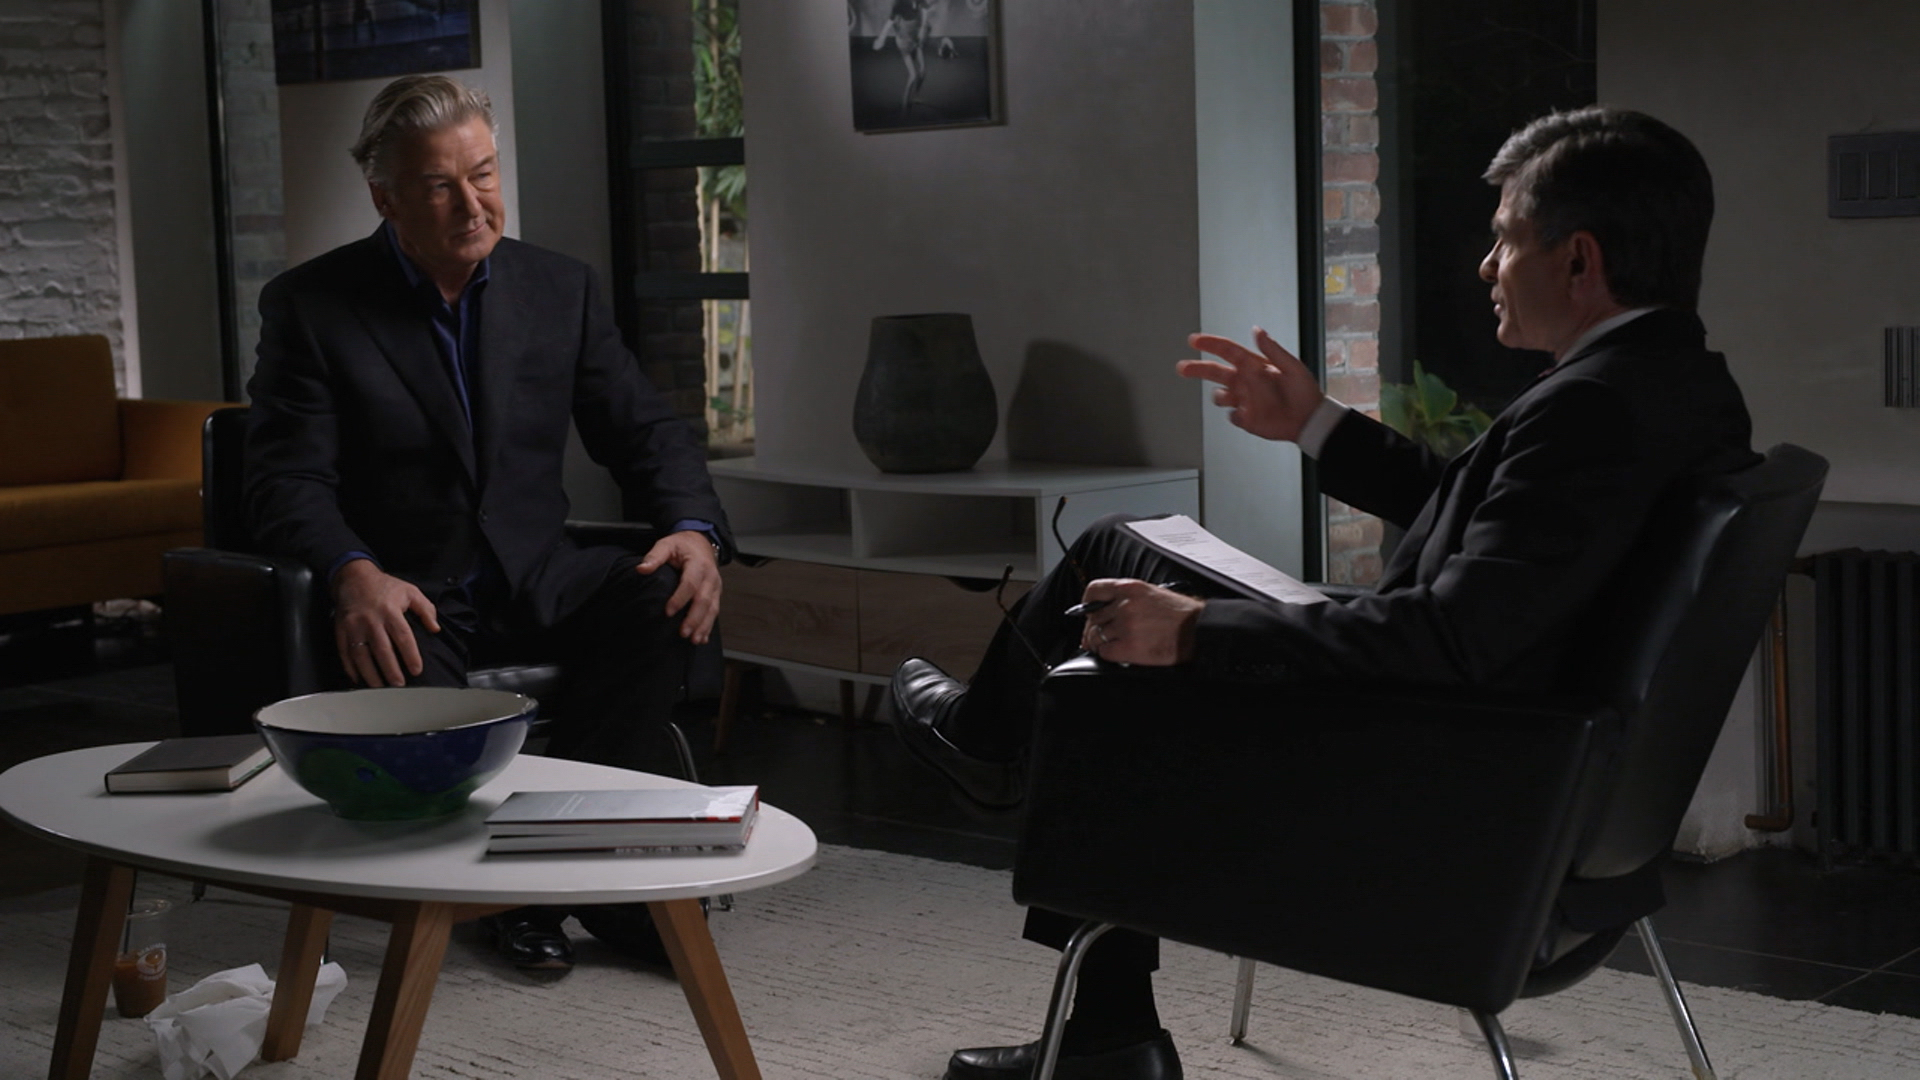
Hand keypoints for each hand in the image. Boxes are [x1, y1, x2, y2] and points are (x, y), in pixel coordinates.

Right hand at [331, 559, 438, 686]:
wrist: (353, 577)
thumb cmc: (384, 586)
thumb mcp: (410, 591)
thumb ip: (426, 609)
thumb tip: (435, 628)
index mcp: (390, 611)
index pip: (403, 637)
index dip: (410, 655)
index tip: (416, 670)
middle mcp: (371, 620)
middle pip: (382, 650)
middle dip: (391, 670)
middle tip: (398, 685)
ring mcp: (354, 626)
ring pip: (361, 655)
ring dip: (370, 673)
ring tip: (379, 687)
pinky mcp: (341, 630)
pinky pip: (344, 652)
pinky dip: (350, 668)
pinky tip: (358, 679)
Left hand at [636, 530, 722, 644]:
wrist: (702, 542)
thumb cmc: (682, 545)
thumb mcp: (667, 544)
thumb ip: (655, 556)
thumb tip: (641, 569)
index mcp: (698, 564)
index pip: (690, 584)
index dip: (680, 599)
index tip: (668, 612)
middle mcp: (710, 577)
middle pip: (704, 600)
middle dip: (694, 618)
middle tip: (683, 633)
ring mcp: (716, 586)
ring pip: (712, 609)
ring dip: (703, 626)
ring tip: (694, 640)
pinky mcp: (716, 594)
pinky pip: (714, 611)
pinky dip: (708, 626)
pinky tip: (702, 639)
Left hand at [1077, 578, 1203, 665]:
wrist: (1199, 630)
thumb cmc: (1182, 614)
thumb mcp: (1153, 593)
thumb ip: (1128, 598)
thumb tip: (1107, 610)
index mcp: (1130, 588)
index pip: (1094, 590)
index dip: (1087, 604)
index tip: (1088, 612)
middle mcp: (1125, 605)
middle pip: (1093, 617)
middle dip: (1094, 629)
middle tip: (1099, 636)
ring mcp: (1126, 626)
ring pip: (1096, 636)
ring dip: (1101, 643)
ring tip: (1111, 645)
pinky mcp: (1130, 647)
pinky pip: (1105, 652)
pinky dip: (1109, 655)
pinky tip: (1120, 653)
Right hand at [1177, 326, 1324, 441]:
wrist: (1309, 420)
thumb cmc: (1304, 392)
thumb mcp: (1292, 367)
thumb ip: (1272, 350)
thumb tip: (1258, 330)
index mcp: (1254, 365)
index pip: (1228, 351)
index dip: (1210, 344)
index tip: (1194, 340)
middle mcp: (1245, 382)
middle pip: (1214, 372)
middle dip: (1197, 368)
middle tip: (1183, 367)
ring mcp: (1244, 400)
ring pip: (1219, 396)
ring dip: (1222, 396)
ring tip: (1236, 398)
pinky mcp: (1246, 418)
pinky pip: (1232, 416)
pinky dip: (1235, 415)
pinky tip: (1247, 414)